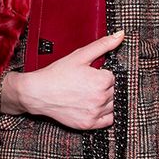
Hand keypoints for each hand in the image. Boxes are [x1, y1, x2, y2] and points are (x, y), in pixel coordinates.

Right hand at [0, 31, 123, 129]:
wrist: (38, 92)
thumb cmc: (57, 73)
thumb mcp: (80, 55)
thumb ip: (103, 45)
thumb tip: (121, 34)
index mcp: (102, 80)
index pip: (114, 77)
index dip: (103, 74)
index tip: (92, 74)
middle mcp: (101, 98)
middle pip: (115, 91)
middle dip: (105, 86)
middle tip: (88, 84)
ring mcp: (95, 113)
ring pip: (114, 105)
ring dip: (106, 100)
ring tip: (89, 94)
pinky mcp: (89, 124)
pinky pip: (108, 120)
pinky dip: (106, 114)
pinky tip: (94, 106)